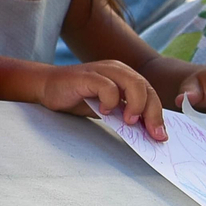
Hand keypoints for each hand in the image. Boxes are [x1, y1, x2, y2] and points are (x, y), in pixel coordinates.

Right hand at [37, 60, 165, 141]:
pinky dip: (110, 100)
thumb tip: (147, 131)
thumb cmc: (76, 97)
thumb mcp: (106, 107)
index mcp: (125, 76)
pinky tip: (103, 111)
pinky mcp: (87, 75)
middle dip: (153, 113)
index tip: (160, 135)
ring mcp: (103, 70)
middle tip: (152, 133)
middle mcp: (117, 69)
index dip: (157, 114)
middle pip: (146, 88)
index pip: (150, 93)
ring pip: (134, 83)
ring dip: (137, 105)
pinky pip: (107, 86)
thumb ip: (124, 113)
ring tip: (129, 120)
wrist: (45, 87)